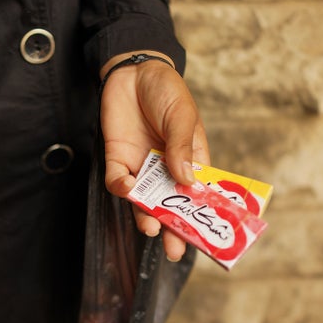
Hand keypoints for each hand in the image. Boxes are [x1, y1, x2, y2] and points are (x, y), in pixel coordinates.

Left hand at [100, 51, 209, 260]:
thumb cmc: (166, 92)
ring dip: (146, 216)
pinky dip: (122, 189)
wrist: (133, 72)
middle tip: (174, 250)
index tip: (205, 236)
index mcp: (190, 161)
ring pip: (143, 201)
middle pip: (170, 205)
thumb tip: (186, 180)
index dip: (200, 216)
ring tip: (151, 228)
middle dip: (172, 229)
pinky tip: (128, 189)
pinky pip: (118, 183)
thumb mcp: (182, 116)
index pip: (197, 195)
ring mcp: (141, 166)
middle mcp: (166, 169)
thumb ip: (182, 148)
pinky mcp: (118, 159)